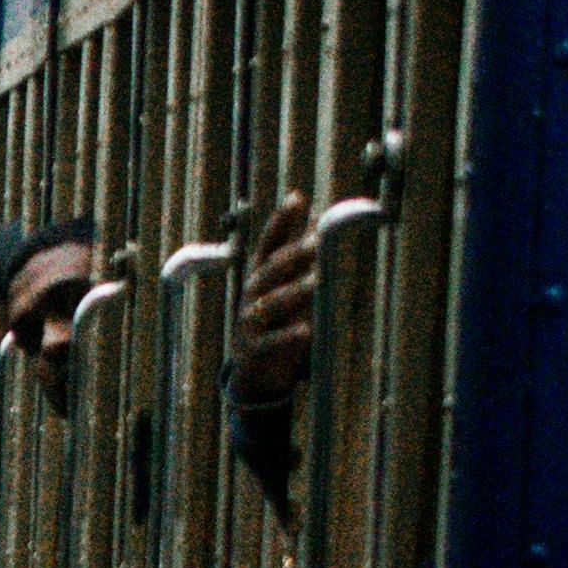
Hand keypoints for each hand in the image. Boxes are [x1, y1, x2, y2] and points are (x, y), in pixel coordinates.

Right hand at [230, 193, 317, 406]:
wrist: (252, 369)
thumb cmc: (274, 319)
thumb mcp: (284, 286)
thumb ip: (298, 256)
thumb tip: (317, 218)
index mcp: (259, 275)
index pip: (269, 243)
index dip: (281, 221)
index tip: (297, 198)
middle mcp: (250, 293)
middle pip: (271, 269)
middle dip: (293, 254)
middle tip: (318, 241)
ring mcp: (249, 320)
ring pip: (271, 302)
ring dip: (295, 290)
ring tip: (318, 282)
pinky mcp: (253, 348)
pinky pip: (271, 340)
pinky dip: (288, 335)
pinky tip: (307, 331)